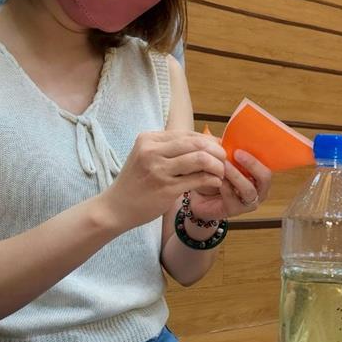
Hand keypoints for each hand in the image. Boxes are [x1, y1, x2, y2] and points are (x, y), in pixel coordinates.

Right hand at [101, 131, 225, 230]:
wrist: (116, 207)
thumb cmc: (137, 181)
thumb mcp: (147, 156)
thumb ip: (171, 148)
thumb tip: (206, 140)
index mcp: (148, 139)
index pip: (187, 134)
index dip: (208, 140)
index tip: (219, 147)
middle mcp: (152, 151)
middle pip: (196, 143)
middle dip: (216, 150)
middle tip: (225, 159)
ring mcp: (159, 170)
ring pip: (200, 159)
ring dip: (217, 165)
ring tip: (222, 172)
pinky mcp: (166, 188)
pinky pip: (198, 179)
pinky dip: (212, 179)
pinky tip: (216, 182)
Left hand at [188, 149, 271, 220]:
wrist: (200, 197)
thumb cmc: (214, 178)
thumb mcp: (223, 162)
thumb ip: (229, 152)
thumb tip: (228, 137)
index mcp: (259, 177)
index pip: (267, 166)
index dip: (258, 158)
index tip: (241, 148)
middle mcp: (259, 190)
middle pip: (265, 178)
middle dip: (252, 165)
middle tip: (237, 154)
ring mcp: (249, 202)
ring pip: (249, 189)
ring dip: (236, 175)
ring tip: (224, 166)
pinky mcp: (236, 211)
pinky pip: (233, 198)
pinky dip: (225, 187)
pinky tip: (216, 178)